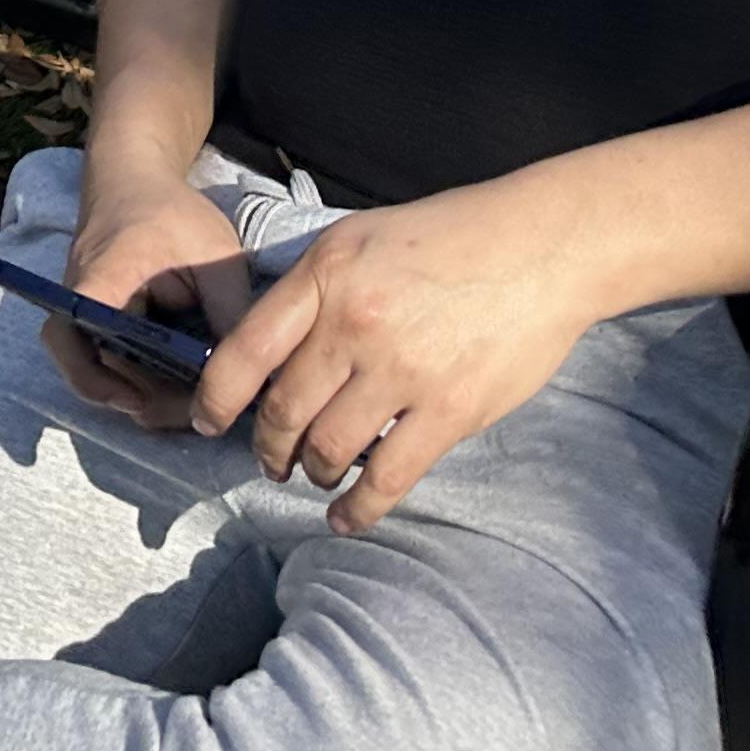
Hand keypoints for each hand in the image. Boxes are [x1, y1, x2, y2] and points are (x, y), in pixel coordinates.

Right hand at [45, 154, 255, 435]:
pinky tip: (181, 384)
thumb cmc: (172, 212)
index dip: (96, 382)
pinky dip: (144, 379)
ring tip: (196, 402)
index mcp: (99, 281)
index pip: (70, 339)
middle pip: (93, 370)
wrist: (135, 179)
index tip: (141, 402)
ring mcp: (87, 314)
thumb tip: (250, 375)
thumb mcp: (215, 254)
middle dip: (142, 401)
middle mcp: (79, 303)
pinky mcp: (103, 322)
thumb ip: (231, 313)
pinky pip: (115, 362)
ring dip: (146, 395)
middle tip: (195, 413)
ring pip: (106, 373)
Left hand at [188, 181, 610, 533]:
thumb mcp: (361, 238)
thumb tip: (271, 346)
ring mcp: (402, 370)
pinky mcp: (450, 410)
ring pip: (329, 449)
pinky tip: (347, 516)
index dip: (216, 398)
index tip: (206, 422)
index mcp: (325, 275)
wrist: (543, 245)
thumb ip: (315, 288)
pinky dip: (360, 508)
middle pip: (283, 410)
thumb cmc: (451, 235)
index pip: (246, 351)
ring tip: (315, 475)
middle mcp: (354, 323)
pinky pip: (388, 478)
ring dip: (313, 473)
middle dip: (267, 446)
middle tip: (270, 458)